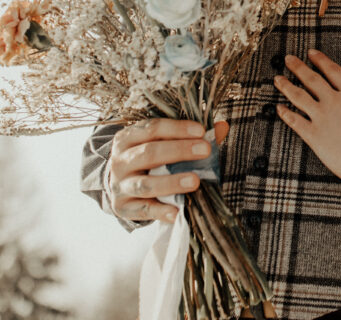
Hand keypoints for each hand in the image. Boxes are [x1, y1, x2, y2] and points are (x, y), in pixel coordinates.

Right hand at [110, 118, 228, 222]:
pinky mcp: (123, 208)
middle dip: (179, 151)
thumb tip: (222, 128)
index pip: (152, 129)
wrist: (119, 184)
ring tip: (195, 182)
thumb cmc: (147, 160)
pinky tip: (178, 212)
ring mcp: (120, 186)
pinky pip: (144, 210)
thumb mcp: (162, 143)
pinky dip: (161, 212)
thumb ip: (191, 136)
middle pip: (149, 153)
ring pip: (145, 184)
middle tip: (205, 150)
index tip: (201, 131)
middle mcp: (120, 161)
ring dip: (171, 182)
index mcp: (128, 138)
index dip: (178, 129)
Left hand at [275, 50, 340, 193]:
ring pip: (299, 96)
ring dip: (287, 86)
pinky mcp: (314, 136)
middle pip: (312, 79)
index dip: (321, 60)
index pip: (333, 71)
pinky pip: (295, 121)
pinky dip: (286, 113)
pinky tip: (278, 108)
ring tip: (278, 79)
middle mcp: (335, 101)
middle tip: (287, 59)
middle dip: (298, 67)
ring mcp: (323, 117)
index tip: (311, 52)